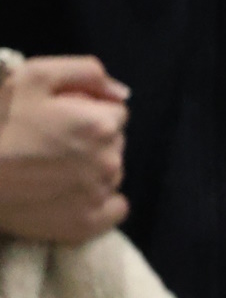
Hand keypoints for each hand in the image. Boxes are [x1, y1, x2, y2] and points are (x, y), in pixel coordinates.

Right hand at [0, 55, 128, 243]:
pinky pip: (114, 208)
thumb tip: (119, 91)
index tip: (60, 118)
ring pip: (111, 174)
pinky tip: (69, 193)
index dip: (88, 111)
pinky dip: (99, 201)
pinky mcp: (88, 225)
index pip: (116, 113)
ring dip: (93, 168)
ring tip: (52, 167)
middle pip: (115, 144)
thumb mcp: (34, 76)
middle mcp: (110, 162)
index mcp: (101, 126)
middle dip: (92, 139)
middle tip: (51, 143)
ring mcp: (100, 197)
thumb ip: (85, 72)